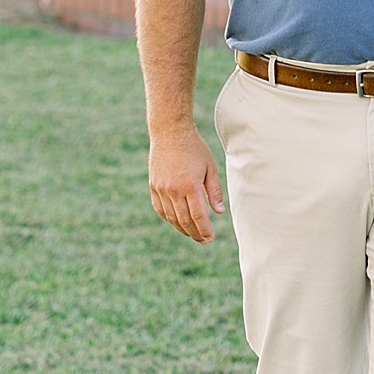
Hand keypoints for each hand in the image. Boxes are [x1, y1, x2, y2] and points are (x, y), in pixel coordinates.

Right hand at [149, 123, 222, 243]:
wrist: (169, 132)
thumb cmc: (194, 148)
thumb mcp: (210, 167)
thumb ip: (214, 191)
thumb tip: (219, 212)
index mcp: (190, 186)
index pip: (198, 216)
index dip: (205, 230)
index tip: (210, 238)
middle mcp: (173, 190)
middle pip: (184, 221)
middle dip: (195, 233)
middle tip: (204, 240)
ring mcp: (161, 189)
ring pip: (171, 218)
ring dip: (182, 229)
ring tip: (193, 234)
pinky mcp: (153, 186)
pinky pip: (160, 209)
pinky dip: (169, 219)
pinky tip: (178, 222)